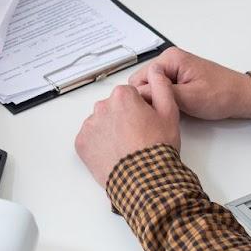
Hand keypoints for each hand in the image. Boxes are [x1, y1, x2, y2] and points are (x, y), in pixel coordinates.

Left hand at [75, 70, 179, 186]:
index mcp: (122, 96)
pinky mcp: (81, 143)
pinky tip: (113, 153)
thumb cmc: (158, 148)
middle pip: (113, 107)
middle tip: (137, 137)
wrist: (145, 180)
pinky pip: (90, 139)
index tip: (146, 123)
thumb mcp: (169, 113)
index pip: (129, 96)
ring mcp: (89, 126)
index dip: (140, 109)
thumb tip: (155, 71)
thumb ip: (161, 86)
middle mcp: (101, 107)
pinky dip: (98, 145)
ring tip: (126, 147)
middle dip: (123, 118)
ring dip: (110, 131)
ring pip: (100, 123)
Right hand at [130, 47, 250, 121]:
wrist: (241, 96)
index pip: (138, 78)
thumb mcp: (189, 98)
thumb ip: (161, 94)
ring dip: (159, 100)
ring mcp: (174, 68)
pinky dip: (167, 100)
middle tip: (167, 111)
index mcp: (170, 58)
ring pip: (152, 88)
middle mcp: (169, 60)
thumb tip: (138, 95)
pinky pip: (162, 90)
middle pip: (143, 82)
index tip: (157, 109)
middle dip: (151, 98)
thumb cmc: (221, 94)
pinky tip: (178, 107)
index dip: (145, 97)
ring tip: (175, 110)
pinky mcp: (178, 78)